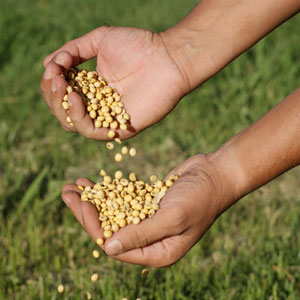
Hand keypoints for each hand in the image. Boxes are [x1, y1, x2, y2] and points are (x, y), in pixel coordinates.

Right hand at [40, 26, 189, 139]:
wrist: (167, 58)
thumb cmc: (138, 46)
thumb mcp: (100, 40)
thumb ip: (74, 50)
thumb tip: (48, 64)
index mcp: (92, 87)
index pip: (62, 93)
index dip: (52, 83)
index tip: (52, 68)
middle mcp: (98, 104)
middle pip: (63, 110)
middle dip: (52, 94)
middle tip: (54, 77)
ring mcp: (108, 117)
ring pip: (72, 123)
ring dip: (60, 106)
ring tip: (62, 86)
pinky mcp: (119, 128)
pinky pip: (92, 132)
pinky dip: (78, 117)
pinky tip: (74, 98)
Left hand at [61, 154, 233, 266]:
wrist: (216, 174)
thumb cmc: (201, 198)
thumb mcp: (173, 218)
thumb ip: (142, 234)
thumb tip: (108, 249)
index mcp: (157, 252)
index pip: (117, 245)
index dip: (95, 227)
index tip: (82, 205)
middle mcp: (150, 238)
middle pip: (109, 228)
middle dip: (86, 212)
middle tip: (66, 193)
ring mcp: (148, 218)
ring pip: (112, 212)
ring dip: (93, 200)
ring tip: (72, 186)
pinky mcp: (147, 201)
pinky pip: (122, 198)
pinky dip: (107, 191)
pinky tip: (90, 182)